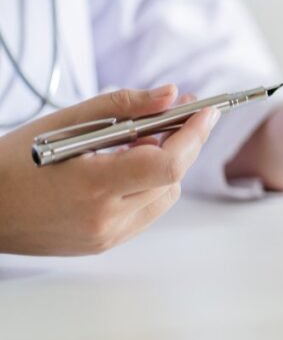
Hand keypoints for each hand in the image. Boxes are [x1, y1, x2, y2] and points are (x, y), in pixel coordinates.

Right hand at [0, 86, 219, 255]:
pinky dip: (150, 185)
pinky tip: (129, 165)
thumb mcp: (63, 123)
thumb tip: (169, 95)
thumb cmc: (10, 163)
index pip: (167, 163)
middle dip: (184, 143)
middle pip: (172, 179)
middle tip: (179, 113)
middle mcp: (104, 218)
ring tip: (141, 140)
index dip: (194, 134)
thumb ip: (122, 106)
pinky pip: (146, 211)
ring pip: (164, 196)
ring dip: (167, 166)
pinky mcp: (103, 244)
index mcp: (92, 186)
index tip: (206, 110)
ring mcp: (106, 236)